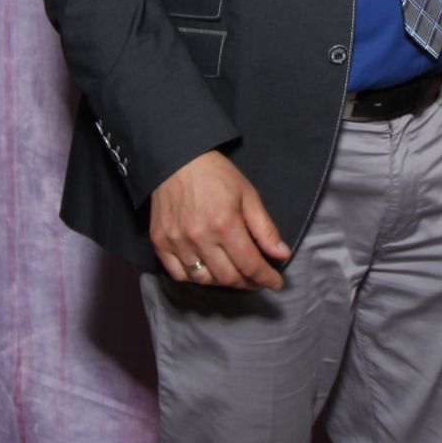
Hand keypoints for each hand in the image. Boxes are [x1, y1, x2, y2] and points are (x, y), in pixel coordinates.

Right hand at [150, 152, 291, 290]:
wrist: (177, 159)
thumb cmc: (216, 174)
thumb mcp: (248, 195)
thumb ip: (265, 229)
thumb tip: (281, 254)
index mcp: (225, 224)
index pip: (250, 265)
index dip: (266, 278)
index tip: (276, 283)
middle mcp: (200, 237)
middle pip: (228, 278)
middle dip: (248, 283)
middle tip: (257, 279)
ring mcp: (177, 242)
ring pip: (204, 280)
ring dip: (223, 282)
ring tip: (235, 274)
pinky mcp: (160, 243)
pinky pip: (179, 275)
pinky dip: (195, 278)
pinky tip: (207, 270)